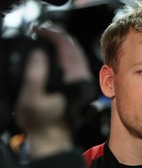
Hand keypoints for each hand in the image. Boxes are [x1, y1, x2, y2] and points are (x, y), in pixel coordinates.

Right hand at [15, 27, 92, 158]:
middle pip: (74, 47)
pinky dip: (66, 53)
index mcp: (74, 79)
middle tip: (42, 33)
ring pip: (76, 54)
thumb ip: (35, 76)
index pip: (67, 46)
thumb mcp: (32, 100)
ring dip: (62, 44)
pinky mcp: (80, 85)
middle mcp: (82, 78)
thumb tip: (39, 54)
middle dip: (57, 36)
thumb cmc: (43, 122)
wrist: (53, 136)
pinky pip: (76, 62)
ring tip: (46, 40)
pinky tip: (55, 54)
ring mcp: (83, 81)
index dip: (52, 34)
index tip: (39, 31)